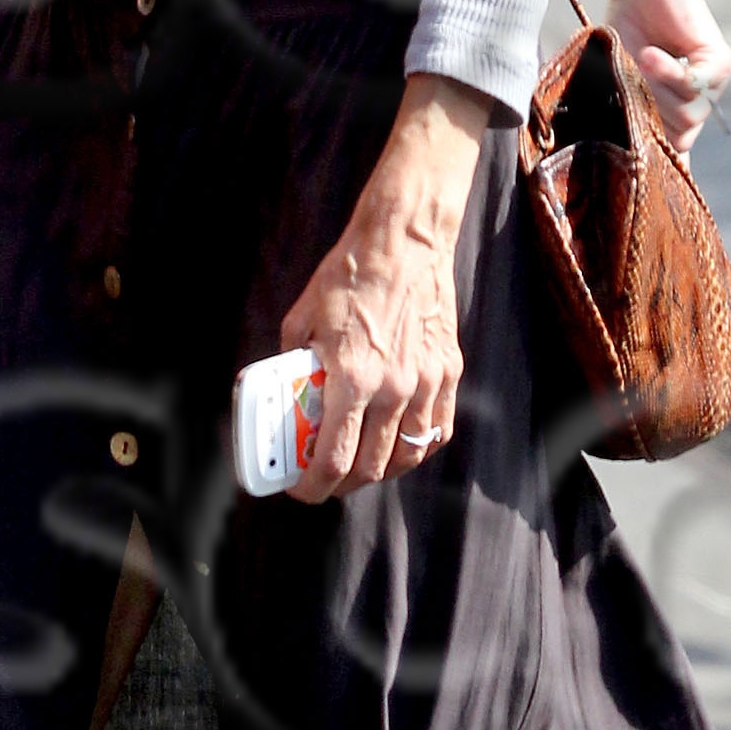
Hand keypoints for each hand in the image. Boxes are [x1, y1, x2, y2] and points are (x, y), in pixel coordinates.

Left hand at [278, 73, 493, 497]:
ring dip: (381, 471)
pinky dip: (418, 447)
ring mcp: (426, 381)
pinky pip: (438, 429)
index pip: (334, 458)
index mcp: (352, 377)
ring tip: (362, 467)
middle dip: (343, 485)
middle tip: (326, 480)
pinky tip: (401, 446)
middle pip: (371, 467)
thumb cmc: (349, 274)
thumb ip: (293, 359)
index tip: (302, 489)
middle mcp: (393, 388)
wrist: (403, 240)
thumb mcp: (302, 318)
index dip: (314, 486)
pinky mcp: (448, 371)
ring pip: (408, 455)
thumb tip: (282, 388)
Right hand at [601, 0, 730, 155]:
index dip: (657, 158)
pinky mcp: (719, 63)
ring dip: (657, 91)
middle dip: (649, 115)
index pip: (674, 151)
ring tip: (641, 59)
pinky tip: (652, 54)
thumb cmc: (626, 30)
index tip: (637, 165)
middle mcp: (698, 102)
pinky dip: (669, 72)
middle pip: (679, 137)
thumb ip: (631, 111)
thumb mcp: (622, 79)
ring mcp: (712, 86)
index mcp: (675, 111)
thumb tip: (633, 150)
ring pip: (687, 117)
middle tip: (631, 82)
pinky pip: (694, 86)